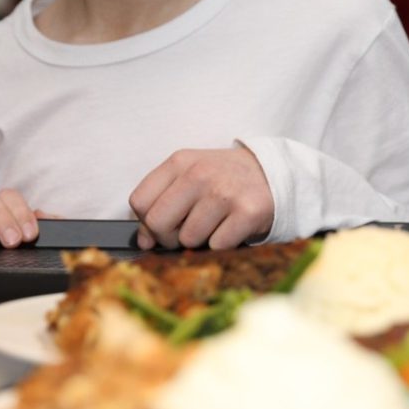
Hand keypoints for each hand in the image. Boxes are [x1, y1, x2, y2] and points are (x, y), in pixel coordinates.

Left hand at [128, 147, 272, 250]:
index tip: (164, 221)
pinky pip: (217, 246)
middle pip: (158, 224)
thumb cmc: (221, 179)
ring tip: (214, 223)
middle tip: (186, 230)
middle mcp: (199, 174)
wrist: (270, 173)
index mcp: (179, 162)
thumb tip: (143, 241)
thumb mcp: (187, 177)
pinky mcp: (247, 212)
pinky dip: (222, 244)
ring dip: (199, 240)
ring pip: (188, 239)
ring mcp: (224, 193)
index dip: (147, 220)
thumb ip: (159, 203)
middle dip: (168, 236)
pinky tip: (230, 227)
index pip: (138, 202)